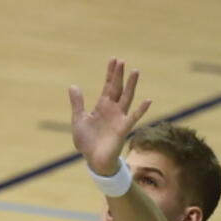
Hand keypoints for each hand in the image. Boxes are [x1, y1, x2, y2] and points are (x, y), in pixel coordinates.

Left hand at [69, 58, 151, 175]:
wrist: (93, 160)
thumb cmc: (87, 142)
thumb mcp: (78, 119)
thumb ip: (77, 103)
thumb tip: (73, 86)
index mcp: (101, 106)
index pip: (108, 86)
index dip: (110, 73)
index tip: (114, 59)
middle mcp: (112, 110)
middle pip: (117, 88)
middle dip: (119, 75)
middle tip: (122, 60)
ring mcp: (119, 118)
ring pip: (127, 98)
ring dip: (131, 85)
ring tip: (135, 71)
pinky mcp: (123, 129)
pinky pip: (134, 117)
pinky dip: (141, 109)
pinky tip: (148, 100)